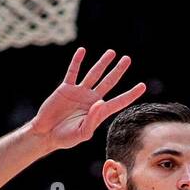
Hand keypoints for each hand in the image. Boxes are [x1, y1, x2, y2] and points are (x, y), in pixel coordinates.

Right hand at [29, 47, 145, 150]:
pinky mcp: (66, 88)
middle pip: (109, 82)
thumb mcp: (82, 134)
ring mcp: (79, 92)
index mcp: (98, 112)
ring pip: (94, 74)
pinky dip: (77, 61)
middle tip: (127, 59)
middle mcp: (91, 100)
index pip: (119, 101)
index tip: (142, 86)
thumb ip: (93, 120)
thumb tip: (101, 103)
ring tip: (112, 52)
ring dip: (102, 63)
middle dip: (118, 71)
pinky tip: (82, 51)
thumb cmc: (65, 138)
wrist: (46, 134)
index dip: (131, 94)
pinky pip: (73, 71)